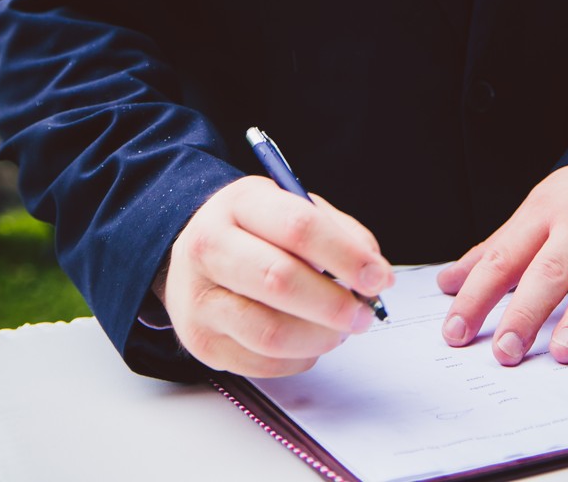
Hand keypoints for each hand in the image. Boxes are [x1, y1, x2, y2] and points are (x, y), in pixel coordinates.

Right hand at [160, 175, 393, 377]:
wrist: (189, 252)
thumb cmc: (253, 229)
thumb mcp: (290, 206)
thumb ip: (337, 231)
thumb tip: (375, 272)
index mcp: (240, 203)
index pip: (298, 227)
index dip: (345, 256)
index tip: (378, 277)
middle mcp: (210, 248)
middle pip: (280, 280)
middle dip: (334, 303)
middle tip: (363, 313)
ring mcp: (201, 299)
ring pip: (270, 332)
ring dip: (319, 337)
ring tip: (339, 329)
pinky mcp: (201, 343)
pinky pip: (261, 362)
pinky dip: (298, 358)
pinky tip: (309, 341)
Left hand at [436, 165, 567, 365]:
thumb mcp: (536, 212)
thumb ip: (496, 249)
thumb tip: (448, 282)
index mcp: (543, 213)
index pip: (503, 257)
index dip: (477, 294)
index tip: (456, 331)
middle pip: (550, 270)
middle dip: (525, 312)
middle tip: (506, 350)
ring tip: (564, 351)